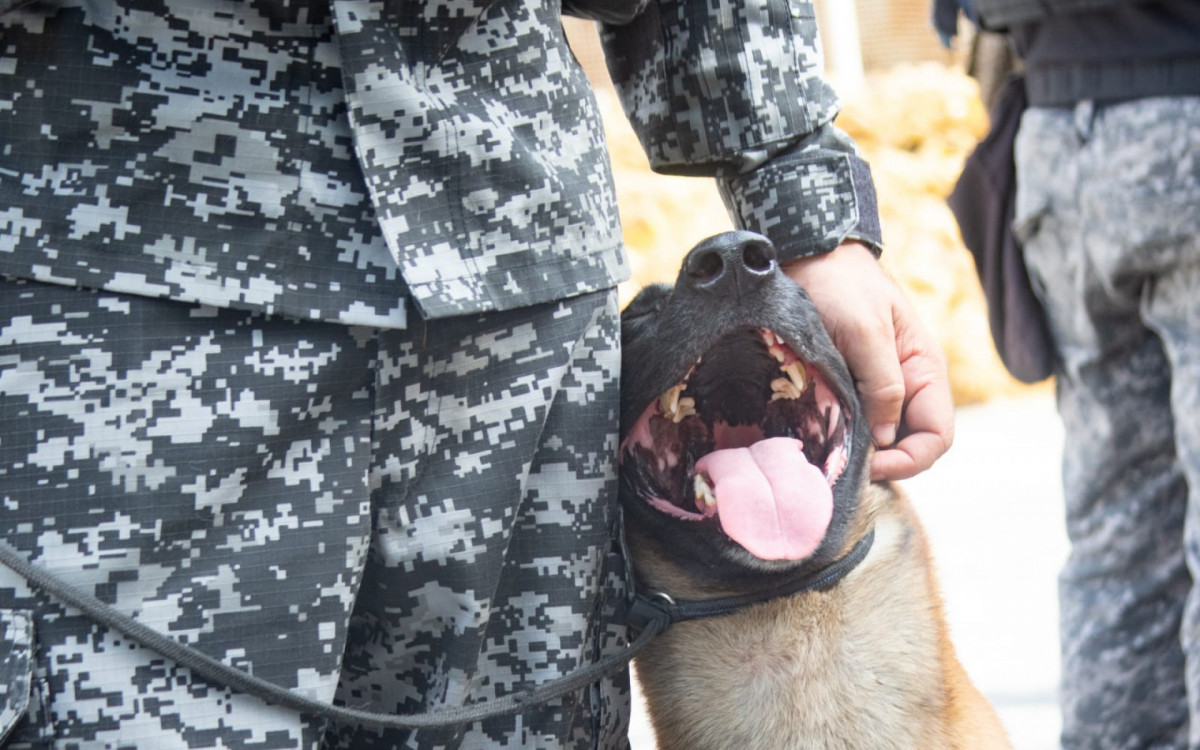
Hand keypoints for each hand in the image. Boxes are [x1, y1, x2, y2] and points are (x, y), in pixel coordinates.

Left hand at [782, 242, 953, 480]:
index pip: (937, 435)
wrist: (808, 254)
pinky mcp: (849, 384)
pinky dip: (842, 434)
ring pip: (881, 438)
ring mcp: (878, 385)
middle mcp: (907, 384)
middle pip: (910, 443)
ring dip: (859, 449)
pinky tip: (819, 434)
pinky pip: (856, 421)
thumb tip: (887, 439)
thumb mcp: (865, 333)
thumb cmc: (840, 285)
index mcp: (925, 370)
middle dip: (883, 460)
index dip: (909, 459)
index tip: (868, 463)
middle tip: (841, 461)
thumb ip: (883, 385)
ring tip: (828, 449)